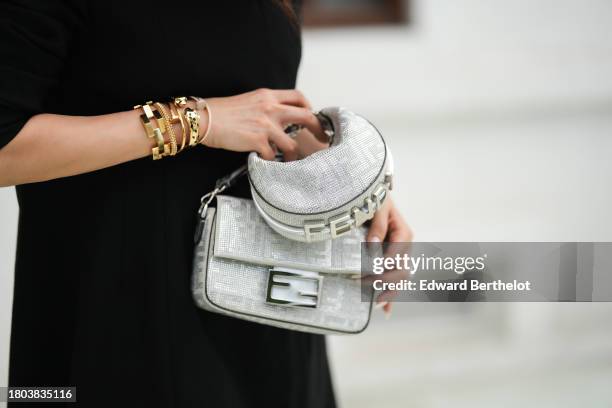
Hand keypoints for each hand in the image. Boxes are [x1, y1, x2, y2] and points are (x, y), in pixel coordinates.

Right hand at [202, 88, 323, 160]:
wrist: (204, 119)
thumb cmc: (222, 112)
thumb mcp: (249, 101)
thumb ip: (267, 106)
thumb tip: (280, 118)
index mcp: (268, 96)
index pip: (298, 96)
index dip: (310, 107)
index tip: (313, 117)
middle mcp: (270, 108)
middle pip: (306, 117)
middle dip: (318, 129)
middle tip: (322, 139)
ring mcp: (266, 125)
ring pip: (292, 144)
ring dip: (293, 155)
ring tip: (290, 160)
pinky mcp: (258, 141)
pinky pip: (273, 156)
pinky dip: (271, 161)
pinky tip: (264, 159)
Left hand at [366, 196, 412, 315]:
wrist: (376, 196)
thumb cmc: (376, 199)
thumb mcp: (377, 207)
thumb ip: (377, 226)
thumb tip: (373, 245)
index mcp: (404, 234)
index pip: (396, 256)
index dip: (381, 268)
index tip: (364, 275)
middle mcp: (405, 246)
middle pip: (400, 271)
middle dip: (383, 282)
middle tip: (362, 286)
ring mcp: (400, 254)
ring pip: (399, 279)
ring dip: (389, 292)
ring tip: (377, 305)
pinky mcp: (393, 259)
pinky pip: (395, 279)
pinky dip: (391, 294)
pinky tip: (386, 310)